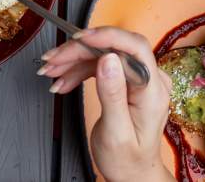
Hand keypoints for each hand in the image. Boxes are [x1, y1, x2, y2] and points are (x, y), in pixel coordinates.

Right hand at [38, 27, 174, 181]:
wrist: (131, 173)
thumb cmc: (127, 160)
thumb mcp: (116, 132)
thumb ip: (113, 94)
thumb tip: (108, 58)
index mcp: (153, 90)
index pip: (135, 48)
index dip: (107, 37)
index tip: (80, 38)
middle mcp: (148, 78)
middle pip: (113, 48)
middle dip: (79, 50)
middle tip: (53, 60)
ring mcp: (136, 77)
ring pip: (101, 54)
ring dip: (73, 60)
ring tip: (51, 71)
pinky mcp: (124, 78)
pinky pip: (98, 64)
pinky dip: (77, 69)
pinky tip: (63, 79)